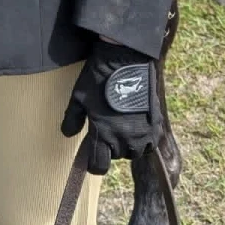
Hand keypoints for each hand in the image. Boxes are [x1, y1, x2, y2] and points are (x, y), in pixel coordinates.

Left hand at [61, 41, 161, 175]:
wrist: (126, 58)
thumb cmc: (99, 77)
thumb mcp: (79, 97)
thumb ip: (73, 119)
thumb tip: (68, 134)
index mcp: (102, 135)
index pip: (98, 166)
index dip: (94, 163)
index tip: (93, 155)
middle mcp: (124, 140)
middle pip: (116, 156)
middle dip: (111, 146)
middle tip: (108, 127)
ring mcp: (142, 135)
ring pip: (134, 152)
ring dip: (128, 143)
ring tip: (123, 124)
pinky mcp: (156, 126)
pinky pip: (149, 144)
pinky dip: (144, 138)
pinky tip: (138, 124)